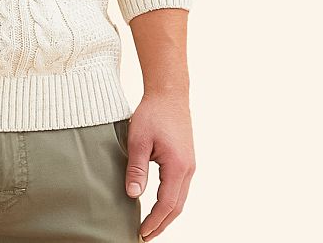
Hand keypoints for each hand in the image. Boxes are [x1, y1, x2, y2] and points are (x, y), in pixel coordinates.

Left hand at [124, 91, 195, 240]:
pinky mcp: (186, 160)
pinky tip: (159, 204)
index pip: (166, 204)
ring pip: (180, 199)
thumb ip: (136, 168)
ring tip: (151, 225)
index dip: (154, 221)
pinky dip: (170, 201)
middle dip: (161, 224)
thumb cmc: (152, 113)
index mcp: (177, 167)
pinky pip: (180, 188)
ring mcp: (189, 165)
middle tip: (145, 236)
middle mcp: (188, 170)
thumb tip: (133, 195)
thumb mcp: (138, 140)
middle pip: (176, 207)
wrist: (169, 94)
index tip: (141, 233)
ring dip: (167, 214)